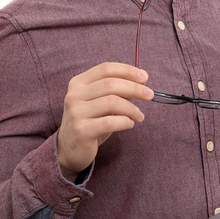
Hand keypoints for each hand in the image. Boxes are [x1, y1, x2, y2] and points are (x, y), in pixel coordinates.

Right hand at [57, 62, 153, 181]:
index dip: (127, 71)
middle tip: (149, 95)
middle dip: (135, 88)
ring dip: (132, 109)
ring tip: (140, 116)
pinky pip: (110, 122)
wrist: (69, 150)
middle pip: (110, 84)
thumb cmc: (90, 122)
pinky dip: (125, 122)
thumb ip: (116, 91)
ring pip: (112, 102)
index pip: (105, 68)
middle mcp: (74, 95)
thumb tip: (141, 81)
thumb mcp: (100, 102)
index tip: (144, 77)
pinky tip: (129, 124)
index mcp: (78, 83)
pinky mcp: (81, 130)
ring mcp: (76, 113)